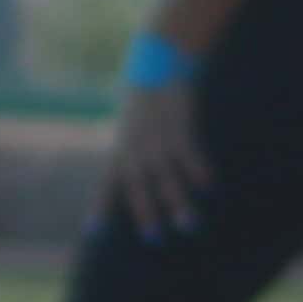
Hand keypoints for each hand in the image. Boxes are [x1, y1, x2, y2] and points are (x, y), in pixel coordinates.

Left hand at [108, 78, 210, 237]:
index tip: (93, 232)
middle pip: (137, 183)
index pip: (107, 182)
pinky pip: (187, 150)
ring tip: (189, 225)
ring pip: (165, 172)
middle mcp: (134, 145)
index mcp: (121, 149)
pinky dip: (197, 168)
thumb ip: (131, 155)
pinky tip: (208, 187)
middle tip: (154, 238)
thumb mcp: (131, 129)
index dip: (101, 205)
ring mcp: (156, 135)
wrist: (157, 63)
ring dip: (177, 199)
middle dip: (144, 210)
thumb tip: (141, 184)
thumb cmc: (145, 102)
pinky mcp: (178, 122)